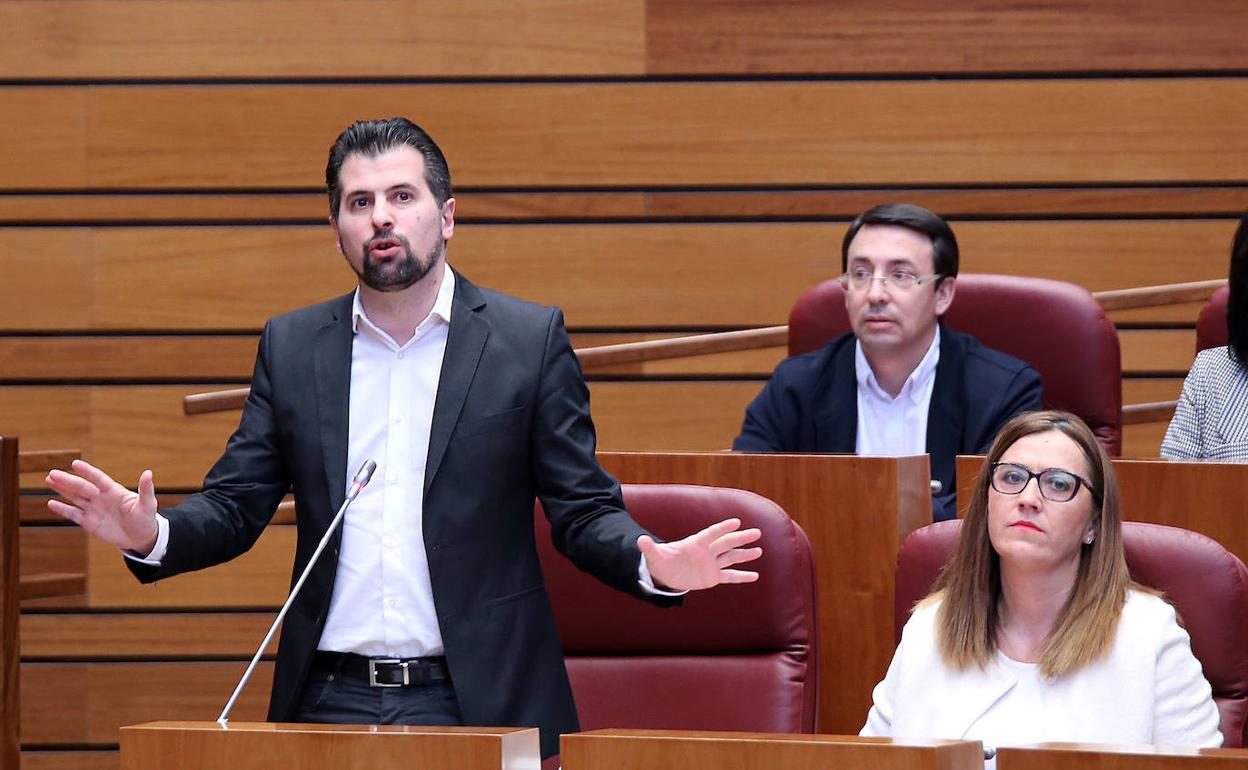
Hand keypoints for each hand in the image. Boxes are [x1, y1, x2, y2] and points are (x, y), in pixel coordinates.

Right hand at [45, 459, 159, 553]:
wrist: (140, 537)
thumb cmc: (145, 518)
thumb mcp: (148, 504)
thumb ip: (146, 489)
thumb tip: (148, 473)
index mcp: (114, 491)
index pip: (98, 478)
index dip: (87, 471)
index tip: (75, 464)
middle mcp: (101, 498)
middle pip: (82, 487)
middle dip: (67, 480)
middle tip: (52, 473)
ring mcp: (94, 509)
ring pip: (75, 497)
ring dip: (62, 489)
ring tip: (49, 480)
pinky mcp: (89, 522)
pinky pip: (73, 514)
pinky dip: (62, 509)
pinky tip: (51, 503)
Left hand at [638, 517, 761, 591]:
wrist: (666, 573)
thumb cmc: (661, 561)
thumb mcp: (654, 556)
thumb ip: (650, 548)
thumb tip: (640, 540)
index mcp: (695, 543)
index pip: (711, 534)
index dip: (722, 528)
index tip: (735, 522)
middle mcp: (707, 552)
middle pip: (726, 543)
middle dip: (740, 538)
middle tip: (756, 532)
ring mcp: (712, 564)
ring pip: (731, 558)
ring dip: (745, 555)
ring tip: (759, 551)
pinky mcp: (713, 577)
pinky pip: (730, 577)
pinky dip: (742, 576)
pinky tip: (755, 576)